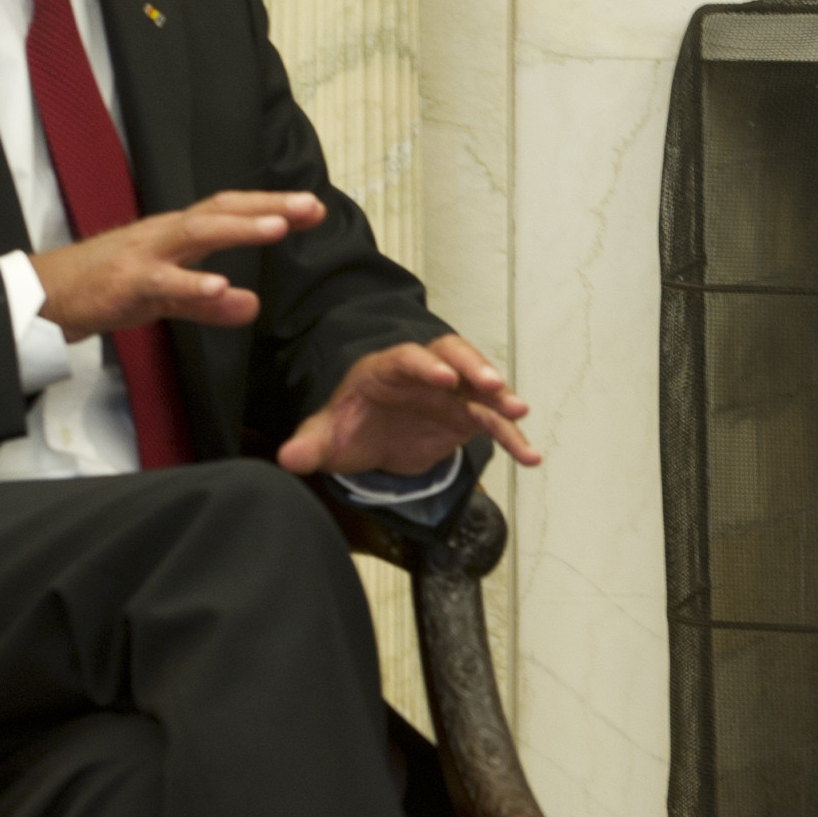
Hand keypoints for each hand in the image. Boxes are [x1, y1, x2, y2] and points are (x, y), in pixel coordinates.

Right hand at [31, 191, 325, 339]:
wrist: (46, 297)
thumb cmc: (104, 288)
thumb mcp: (164, 298)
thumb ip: (207, 304)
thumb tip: (251, 306)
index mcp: (175, 234)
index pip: (229, 211)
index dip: (270, 207)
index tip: (312, 208)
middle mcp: (164, 235)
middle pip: (220, 210)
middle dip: (267, 206)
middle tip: (311, 206)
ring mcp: (144, 255)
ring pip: (196, 233)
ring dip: (239, 229)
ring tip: (277, 228)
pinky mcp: (125, 283)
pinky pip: (162, 282)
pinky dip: (192, 283)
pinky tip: (220, 286)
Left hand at [280, 334, 542, 478]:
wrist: (368, 437)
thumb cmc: (346, 426)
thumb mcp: (325, 438)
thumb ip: (309, 445)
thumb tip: (289, 458)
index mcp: (386, 369)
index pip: (407, 358)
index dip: (426, 365)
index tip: (444, 379)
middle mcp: (424, 373)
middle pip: (453, 357)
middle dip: (473, 368)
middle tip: (491, 384)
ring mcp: (450, 393)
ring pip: (479, 387)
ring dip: (500, 398)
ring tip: (519, 413)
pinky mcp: (466, 416)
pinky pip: (493, 422)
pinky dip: (511, 436)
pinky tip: (528, 455)